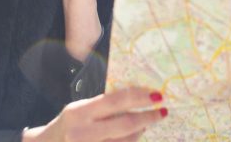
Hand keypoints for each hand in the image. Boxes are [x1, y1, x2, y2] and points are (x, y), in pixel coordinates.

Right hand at [23, 87, 167, 141]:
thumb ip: (103, 106)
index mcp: (78, 113)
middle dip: (148, 116)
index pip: (114, 101)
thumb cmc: (68, 127)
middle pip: (124, 124)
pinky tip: (134, 136)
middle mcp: (81, 132)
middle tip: (162, 111)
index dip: (138, 97)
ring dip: (140, 132)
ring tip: (145, 124)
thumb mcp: (79, 111)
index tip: (157, 94)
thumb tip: (138, 98)